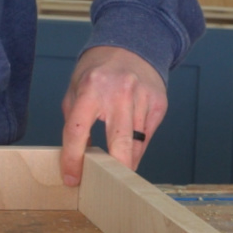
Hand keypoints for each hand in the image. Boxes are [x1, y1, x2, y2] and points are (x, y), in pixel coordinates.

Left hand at [59, 45, 167, 184]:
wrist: (131, 44)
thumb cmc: (97, 71)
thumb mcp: (75, 89)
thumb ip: (74, 121)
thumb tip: (78, 157)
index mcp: (91, 88)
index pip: (78, 131)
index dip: (73, 159)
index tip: (72, 178)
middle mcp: (120, 92)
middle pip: (120, 143)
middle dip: (114, 171)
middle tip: (105, 188)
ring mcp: (144, 98)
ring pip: (136, 145)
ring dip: (125, 163)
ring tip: (115, 174)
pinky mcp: (159, 104)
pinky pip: (147, 137)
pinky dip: (136, 148)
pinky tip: (128, 150)